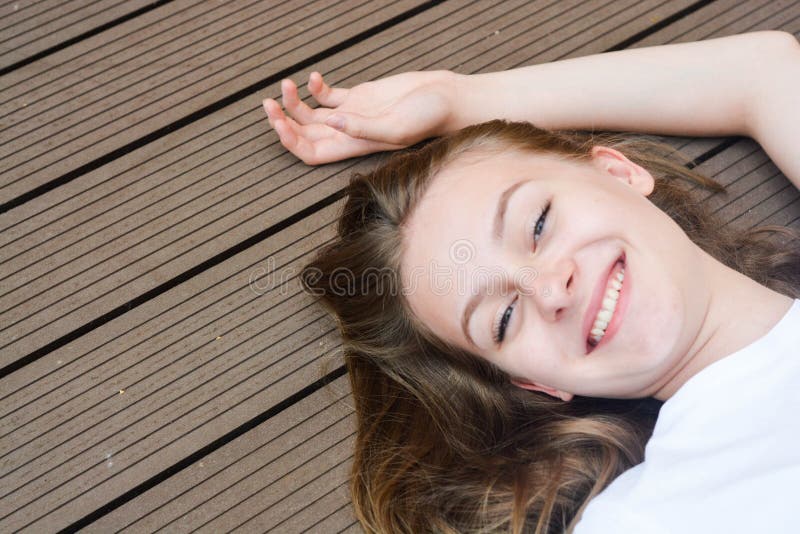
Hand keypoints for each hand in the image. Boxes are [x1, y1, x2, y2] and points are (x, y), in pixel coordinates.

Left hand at [262, 70, 454, 164]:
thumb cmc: (428, 117)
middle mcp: (349, 133)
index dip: (290, 142)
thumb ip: (363, 128)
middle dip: (283, 121)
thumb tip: (332, 121)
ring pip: (312, 115)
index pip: (311, 153)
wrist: (445, 97)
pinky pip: (328, 96)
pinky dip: (315, 88)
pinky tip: (314, 78)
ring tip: (287, 83)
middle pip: (305, 135)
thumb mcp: (397, 126)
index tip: (278, 123)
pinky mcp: (360, 97)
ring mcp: (353, 115)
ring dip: (294, 102)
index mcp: (353, 146)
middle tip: (268, 103)